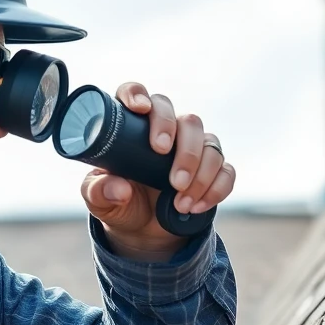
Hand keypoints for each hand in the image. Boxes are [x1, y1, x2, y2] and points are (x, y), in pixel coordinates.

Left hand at [80, 82, 236, 259]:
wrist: (141, 230)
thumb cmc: (117, 203)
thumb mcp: (99, 200)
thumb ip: (99, 192)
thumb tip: (120, 189)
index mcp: (134, 126)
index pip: (137, 94)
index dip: (138, 94)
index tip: (141, 110)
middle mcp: (168, 130)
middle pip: (186, 120)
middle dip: (184, 148)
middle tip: (173, 178)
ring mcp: (193, 148)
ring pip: (209, 144)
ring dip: (200, 176)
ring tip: (181, 203)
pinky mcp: (213, 169)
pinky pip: (226, 170)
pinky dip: (215, 189)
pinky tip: (197, 206)